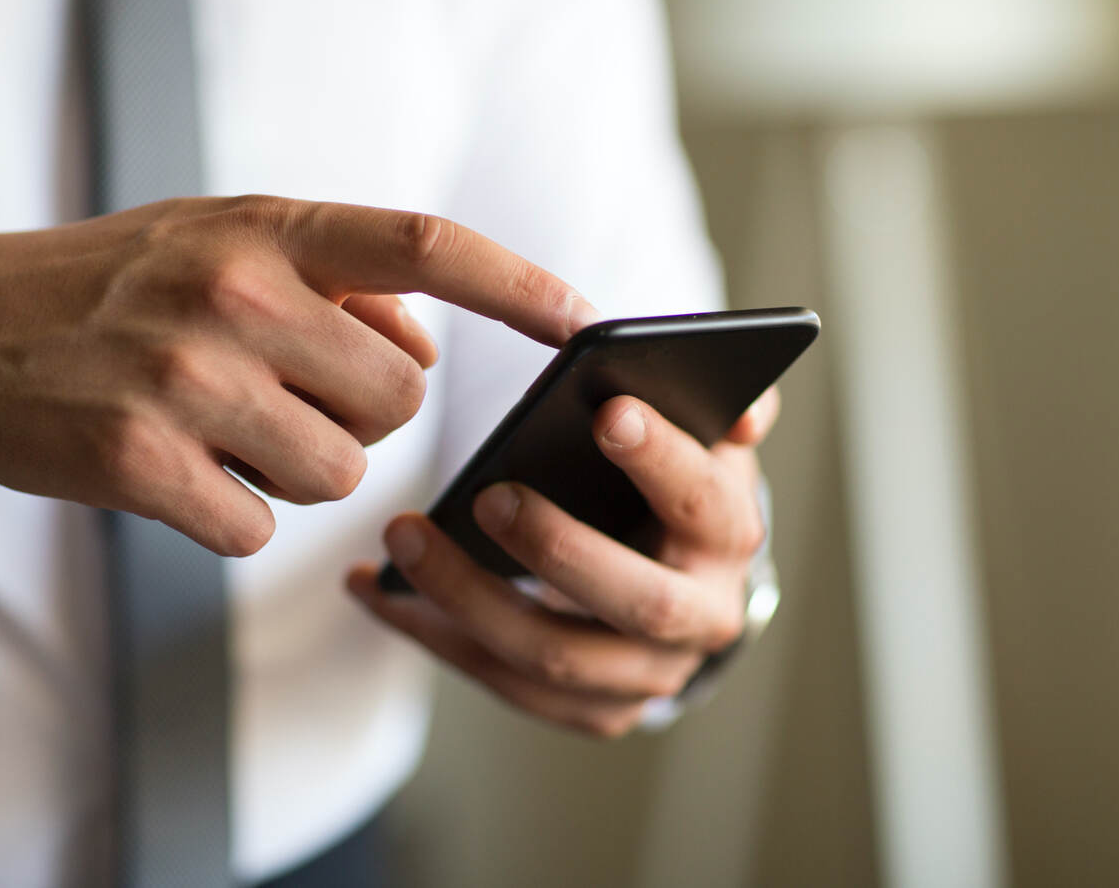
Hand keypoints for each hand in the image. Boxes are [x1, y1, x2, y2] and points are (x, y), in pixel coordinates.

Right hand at [0, 196, 598, 554]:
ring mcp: (188, 380)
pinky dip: (237, 511)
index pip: (426, 246)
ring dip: (302, 467)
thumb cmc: (120, 286)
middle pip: (401, 399)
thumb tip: (431, 350)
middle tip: (291, 392)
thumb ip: (341, 284)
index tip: (584, 321)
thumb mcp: (229, 242)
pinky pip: (261, 525)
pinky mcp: (144, 466)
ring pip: (342, 473)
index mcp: (269, 230)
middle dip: (366, 412)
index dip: (518, 285)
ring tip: (227, 427)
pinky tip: (182, 468)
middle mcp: (236, 295)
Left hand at [348, 387, 779, 736]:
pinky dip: (432, 635)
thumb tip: (744, 409)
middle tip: (487, 496)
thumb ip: (719, 410)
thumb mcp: (701, 443)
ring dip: (468, 597)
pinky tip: (374, 590)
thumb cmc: (671, 493)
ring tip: (400, 538)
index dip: (661, 460)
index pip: (703, 501)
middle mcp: (700, 617)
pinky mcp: (591, 710)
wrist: (679, 582)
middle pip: (635, 599)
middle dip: (558, 549)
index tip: (607, 410)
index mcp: (728, 538)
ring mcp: (644, 676)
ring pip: (552, 655)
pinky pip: (502, 681)